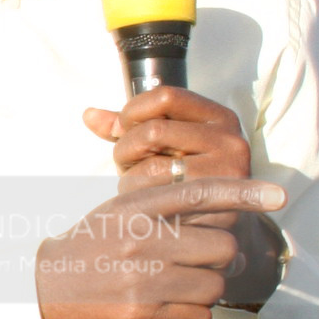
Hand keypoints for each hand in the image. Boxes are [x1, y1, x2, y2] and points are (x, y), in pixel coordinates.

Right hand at [34, 177, 286, 318]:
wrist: (39, 294)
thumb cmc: (87, 251)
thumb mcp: (118, 213)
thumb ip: (164, 209)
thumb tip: (228, 228)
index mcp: (134, 208)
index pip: (200, 193)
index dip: (245, 194)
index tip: (279, 197)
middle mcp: (140, 239)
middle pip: (223, 248)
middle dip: (216, 260)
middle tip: (193, 265)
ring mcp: (142, 280)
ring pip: (214, 287)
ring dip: (202, 292)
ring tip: (172, 290)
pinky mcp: (142, 317)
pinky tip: (163, 312)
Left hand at [85, 85, 253, 201]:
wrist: (215, 222)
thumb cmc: (181, 176)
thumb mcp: (161, 144)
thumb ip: (127, 126)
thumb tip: (88, 114)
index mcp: (218, 117)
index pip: (165, 96)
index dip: (132, 111)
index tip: (122, 129)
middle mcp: (230, 140)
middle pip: (153, 131)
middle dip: (125, 149)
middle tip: (124, 164)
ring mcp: (226, 172)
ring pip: (151, 166)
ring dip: (129, 178)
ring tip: (135, 185)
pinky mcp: (212, 202)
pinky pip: (156, 195)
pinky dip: (139, 197)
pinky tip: (144, 201)